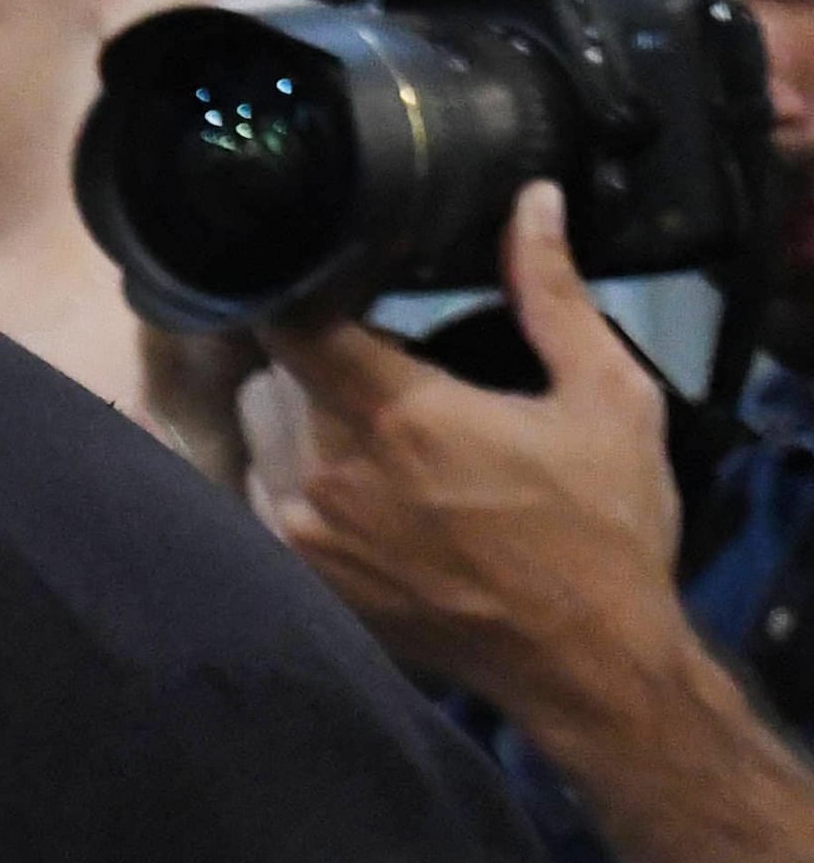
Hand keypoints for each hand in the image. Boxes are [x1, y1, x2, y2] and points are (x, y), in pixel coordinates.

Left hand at [247, 182, 686, 716]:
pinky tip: (353, 494)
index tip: (321, 282)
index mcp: (397, 415)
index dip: (297, 291)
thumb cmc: (604, 528)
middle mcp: (327, 470)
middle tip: (381, 375)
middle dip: (314, 365)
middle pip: (271, 376)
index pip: (290, 320)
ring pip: (257, 435)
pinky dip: (287, 483)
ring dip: (296, 424)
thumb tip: (531, 201)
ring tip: (371, 438)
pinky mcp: (298, 577)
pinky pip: (257, 498)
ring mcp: (301, 530)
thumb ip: (553, 294)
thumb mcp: (605, 400)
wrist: (588, 661)